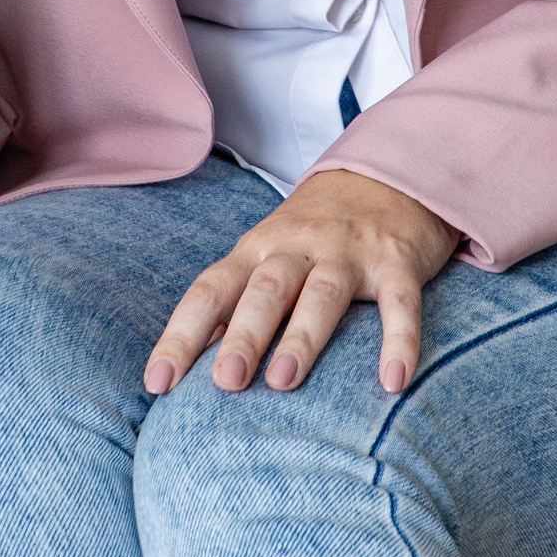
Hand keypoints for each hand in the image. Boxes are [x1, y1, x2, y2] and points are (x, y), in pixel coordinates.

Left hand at [144, 169, 460, 400]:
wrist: (387, 175)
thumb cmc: (314, 233)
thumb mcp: (268, 254)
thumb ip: (236, 302)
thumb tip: (194, 363)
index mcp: (257, 248)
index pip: (210, 290)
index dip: (182, 335)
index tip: (157, 381)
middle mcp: (298, 246)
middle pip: (265, 289)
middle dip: (243, 334)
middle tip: (224, 382)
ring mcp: (349, 251)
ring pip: (322, 294)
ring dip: (302, 337)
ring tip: (283, 381)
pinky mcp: (397, 261)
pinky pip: (399, 302)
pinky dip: (398, 341)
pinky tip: (392, 381)